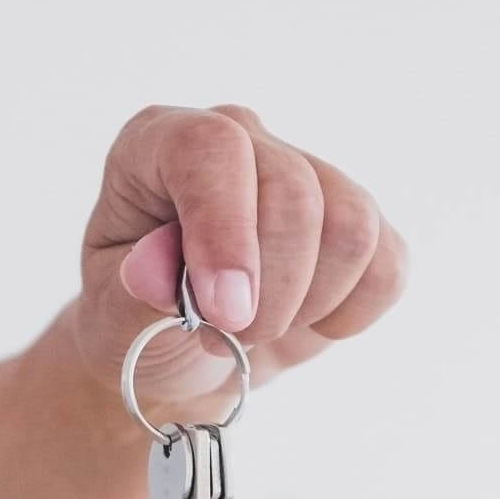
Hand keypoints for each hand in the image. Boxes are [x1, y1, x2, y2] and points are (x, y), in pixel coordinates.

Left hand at [70, 104, 407, 420]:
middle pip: (294, 194)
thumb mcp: (113, 318)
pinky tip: (303, 322)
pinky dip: (348, 315)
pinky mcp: (356, 221)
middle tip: (224, 336)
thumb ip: (134, 292)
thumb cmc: (134, 326)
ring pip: (352, 228)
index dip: (226, 230)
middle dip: (269, 292)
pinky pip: (386, 266)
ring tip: (257, 331)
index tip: (225, 312)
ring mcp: (305, 173)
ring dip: (308, 305)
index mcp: (161, 145)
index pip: (212, 149)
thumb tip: (156, 267)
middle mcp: (240, 140)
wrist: (178, 357)